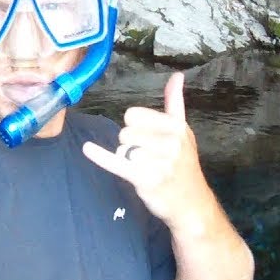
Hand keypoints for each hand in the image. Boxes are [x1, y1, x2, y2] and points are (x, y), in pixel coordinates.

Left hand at [82, 72, 215, 228]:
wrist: (191, 204)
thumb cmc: (184, 165)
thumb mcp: (184, 131)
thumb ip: (175, 103)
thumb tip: (177, 76)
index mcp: (177, 127)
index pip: (134, 115)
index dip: (135, 125)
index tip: (147, 136)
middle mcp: (170, 143)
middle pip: (125, 132)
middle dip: (131, 143)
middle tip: (148, 156)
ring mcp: (159, 162)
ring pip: (122, 148)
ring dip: (127, 158)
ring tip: (146, 167)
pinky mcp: (146, 179)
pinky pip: (117, 162)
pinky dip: (100, 156)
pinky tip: (88, 149)